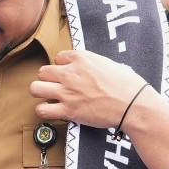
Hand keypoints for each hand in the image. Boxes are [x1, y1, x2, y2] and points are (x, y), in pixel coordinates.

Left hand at [32, 50, 147, 128]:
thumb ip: (92, 63)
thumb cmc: (127, 85)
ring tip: (50, 98)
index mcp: (81, 58)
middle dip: (48, 79)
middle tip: (56, 87)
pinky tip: (53, 111)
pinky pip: (42, 110)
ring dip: (41, 93)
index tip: (68, 74)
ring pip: (35, 89)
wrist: (132, 104)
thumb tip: (86, 67)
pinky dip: (45, 111)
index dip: (62, 67)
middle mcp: (70, 73)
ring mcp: (67, 92)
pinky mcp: (68, 110)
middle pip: (42, 72)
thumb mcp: (108, 63)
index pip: (58, 57)